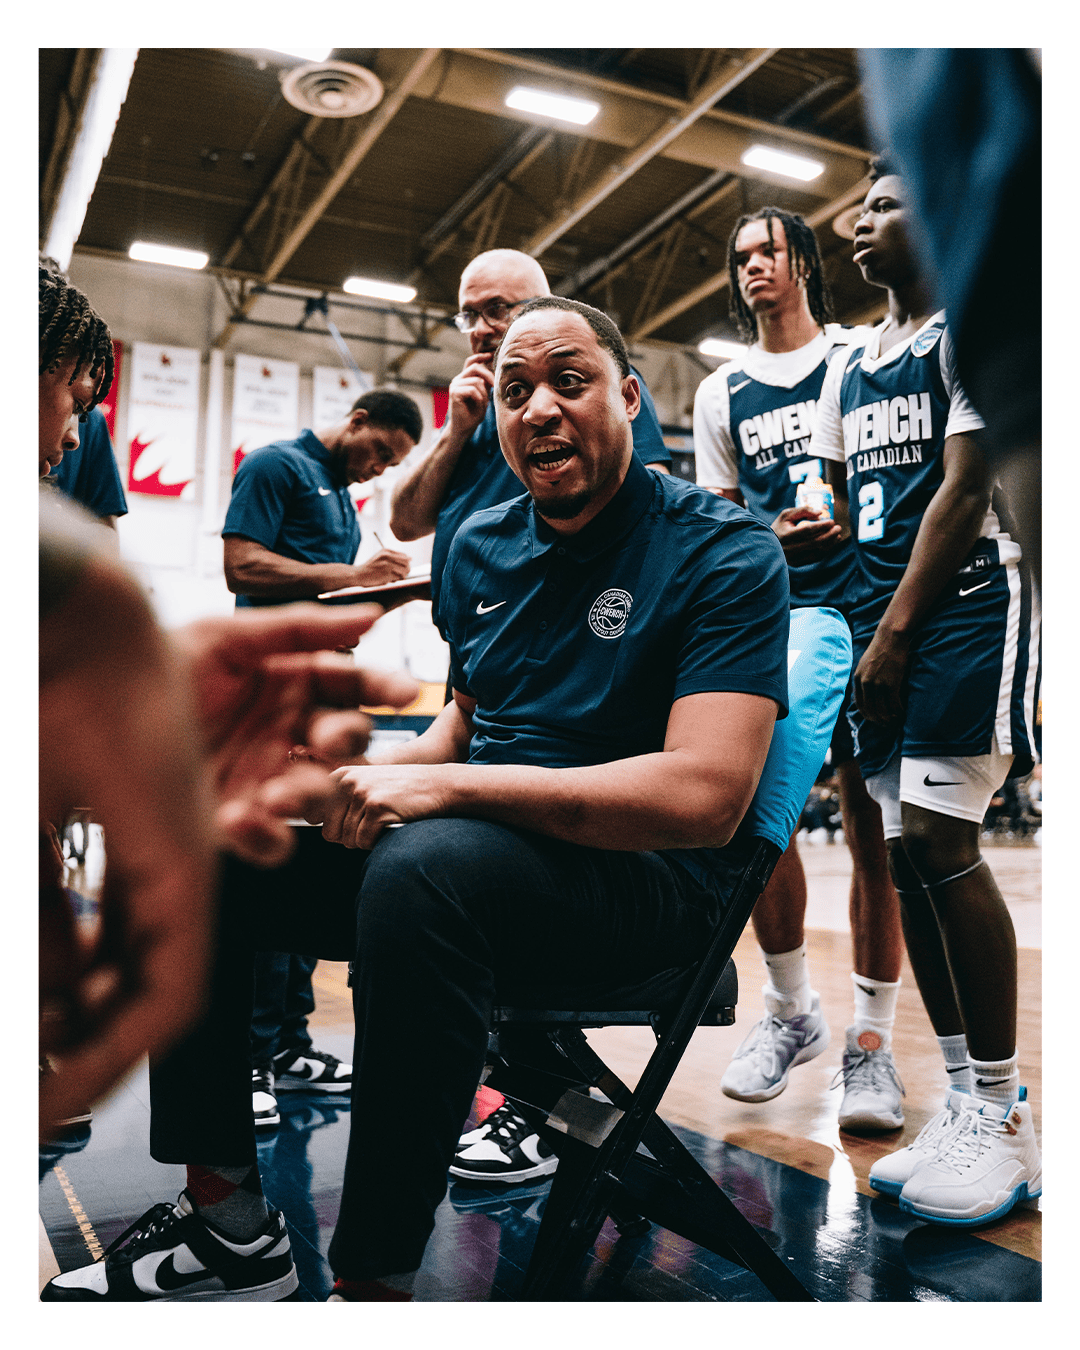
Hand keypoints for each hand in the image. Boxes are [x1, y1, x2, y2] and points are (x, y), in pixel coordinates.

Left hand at [171, 604, 418, 865]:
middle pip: (345, 742)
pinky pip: (272, 843)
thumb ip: (301, 627)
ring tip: (275, 794)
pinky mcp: (237, 824)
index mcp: (291, 682)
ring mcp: (266, 778)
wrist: (91, 712)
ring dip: (308, 794)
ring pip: (317, 795)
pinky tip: (240, 818)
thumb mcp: (224, 636)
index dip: (381, 687)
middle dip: (346, 742)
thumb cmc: (160, 668)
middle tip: (328, 740)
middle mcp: (287, 732)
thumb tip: (372, 616)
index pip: (349, 684)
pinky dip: (265, 838)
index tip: (405, 691)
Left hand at [314, 762, 453, 848]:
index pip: (313, 816)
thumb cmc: (401, 790)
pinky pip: (364, 842)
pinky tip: (389, 827)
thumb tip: (311, 822)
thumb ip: (338, 800)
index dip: (332, 827)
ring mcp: (362, 794)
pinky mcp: (377, 808)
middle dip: (348, 837)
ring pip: (348, 840)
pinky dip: (376, 842)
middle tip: (369, 827)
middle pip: (329, 833)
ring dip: (365, 840)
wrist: (437, 785)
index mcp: (339, 776)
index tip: (350, 823)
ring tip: (382, 824)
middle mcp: (346, 782)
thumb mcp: (365, 784)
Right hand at [354, 549, 411, 588]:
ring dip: (400, 577)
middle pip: (407, 563)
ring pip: (404, 571)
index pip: (405, 556)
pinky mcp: (386, 574)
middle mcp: (388, 556)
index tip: (401, 568)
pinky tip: (387, 580)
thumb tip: (410, 558)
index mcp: (386, 551)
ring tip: (392, 578)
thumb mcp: (380, 557)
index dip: (405, 564)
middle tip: (400, 575)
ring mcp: (387, 565)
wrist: (358, 574)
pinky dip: (394, 581)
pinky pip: (398, 578)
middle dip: (406, 571)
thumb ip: (394, 556)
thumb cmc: (371, 567)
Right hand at [445, 352, 494, 439]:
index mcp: (464, 379)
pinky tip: (477, 406)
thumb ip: (486, 384)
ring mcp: (455, 385)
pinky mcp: (454, 393)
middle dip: (489, 376)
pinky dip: (479, 399)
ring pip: (476, 381)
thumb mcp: (483, 396)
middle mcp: (458, 380)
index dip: (480, 356)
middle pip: (475, 368)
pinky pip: (472, 390)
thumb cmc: (473, 414)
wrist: (463, 429)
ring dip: (484, 394)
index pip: (471, 362)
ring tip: (483, 404)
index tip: (490, 355)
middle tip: (495, 386)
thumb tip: (494, 370)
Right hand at [772, 505, 842, 562]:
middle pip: (815, 542)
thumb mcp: (786, 514)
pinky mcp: (797, 564)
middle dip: (830, 535)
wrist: (767, 545)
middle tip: (838, 528)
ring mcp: (793, 558)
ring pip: (817, 552)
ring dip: (830, 543)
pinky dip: (825, 550)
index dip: (821, 526)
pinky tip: (831, 543)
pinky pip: (815, 558)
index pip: (807, 530)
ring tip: (837, 535)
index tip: (831, 521)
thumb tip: (820, 512)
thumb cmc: (779, 527)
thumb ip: (803, 510)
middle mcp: (789, 548)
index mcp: (786, 535)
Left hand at [854, 626, 910, 723]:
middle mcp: (865, 683)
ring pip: (882, 710)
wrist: (891, 637)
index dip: (867, 714)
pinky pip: (894, 704)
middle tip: (887, 724)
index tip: (874, 719)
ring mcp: (877, 684)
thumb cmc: (881, 648)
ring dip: (889, 719)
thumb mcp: (865, 664)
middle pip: (870, 710)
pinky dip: (898, 712)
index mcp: (857, 679)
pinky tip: (902, 713)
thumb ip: (864, 678)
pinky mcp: (891, 683)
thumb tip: (867, 692)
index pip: (859, 704)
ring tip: (895, 721)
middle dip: (878, 720)